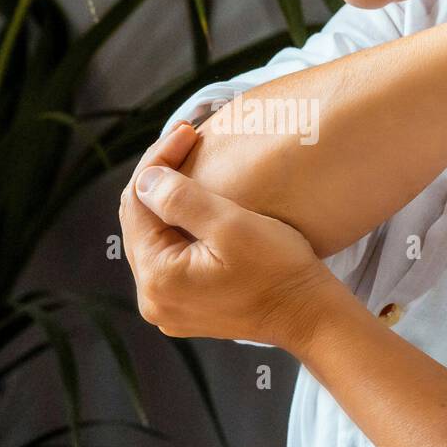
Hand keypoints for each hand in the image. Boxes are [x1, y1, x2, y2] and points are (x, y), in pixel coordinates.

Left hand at [119, 123, 336, 350]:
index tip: (186, 131)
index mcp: (158, 277)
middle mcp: (153, 298)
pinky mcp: (186, 307)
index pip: (137, 203)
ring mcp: (167, 306)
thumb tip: (145, 179)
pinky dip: (178, 228)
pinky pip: (169, 257)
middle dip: (158, 178)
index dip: (157, 161)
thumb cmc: (278, 271)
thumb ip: (180, 199)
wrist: (310, 315)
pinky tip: (195, 205)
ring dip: (168, 201)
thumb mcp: (231, 225)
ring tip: (188, 165)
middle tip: (185, 140)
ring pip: (154, 238)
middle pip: (140, 222)